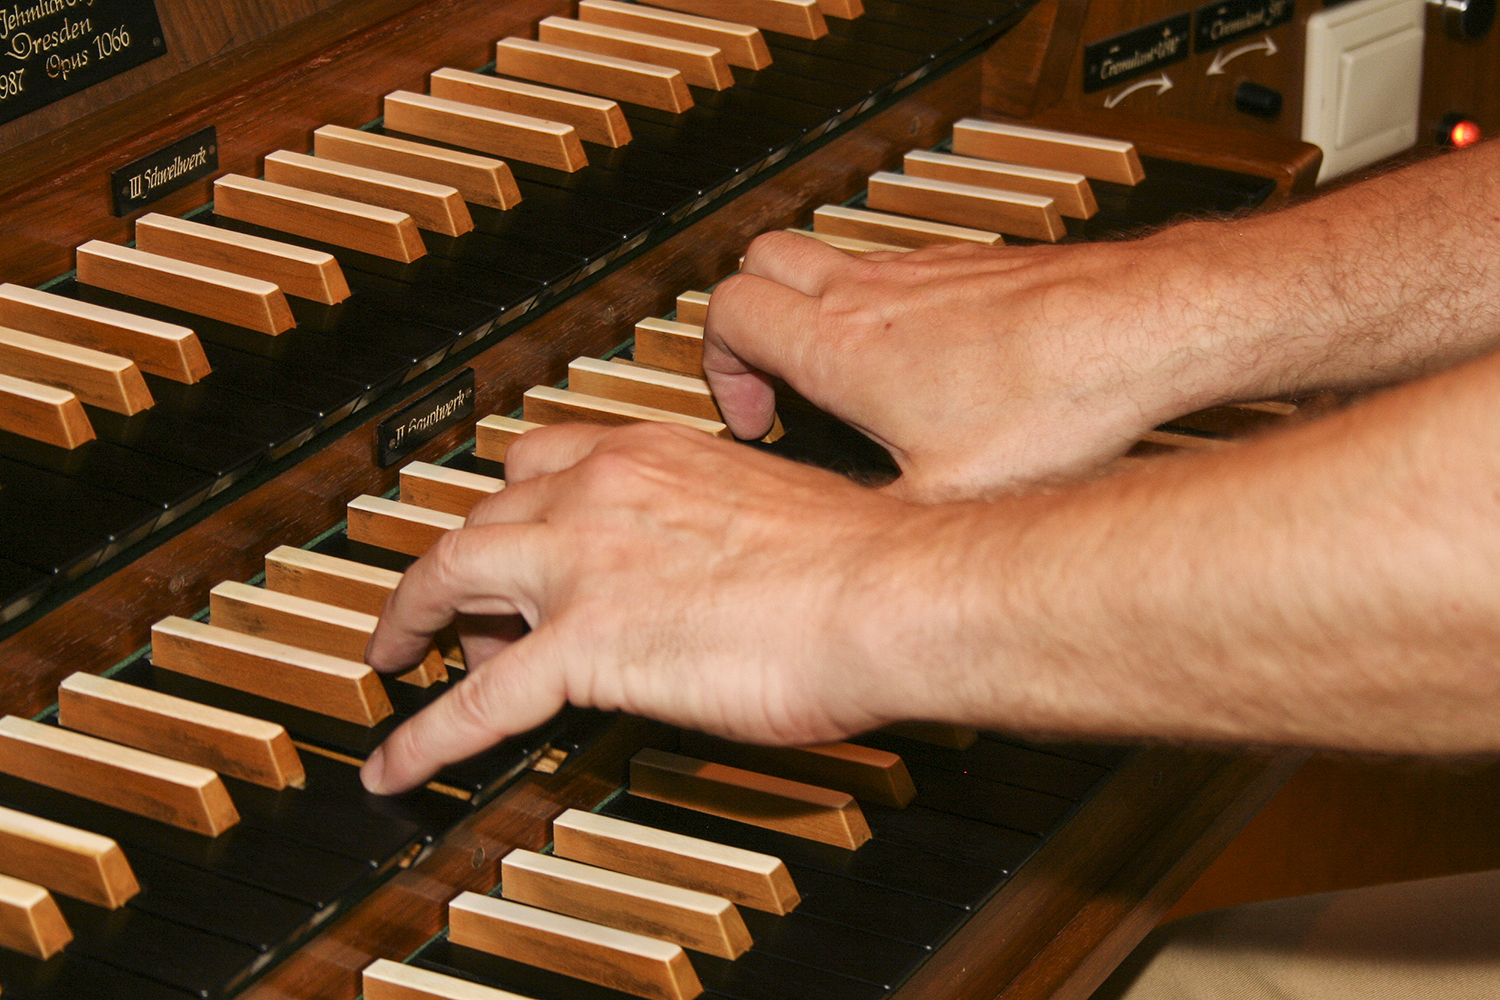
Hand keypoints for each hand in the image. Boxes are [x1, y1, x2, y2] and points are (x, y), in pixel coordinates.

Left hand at [360, 422, 925, 794]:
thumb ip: (710, 524)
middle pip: (485, 514)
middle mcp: (602, 491)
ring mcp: (583, 565)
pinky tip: (398, 763)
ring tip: (395, 654)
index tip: (505, 528)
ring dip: (413, 619)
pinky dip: (425, 734)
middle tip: (459, 609)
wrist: (886, 595)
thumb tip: (704, 564)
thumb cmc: (860, 558)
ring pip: (452, 577)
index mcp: (653, 452)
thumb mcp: (767, 509)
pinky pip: (478, 697)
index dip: (510, 503)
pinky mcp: (584, 645)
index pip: (543, 460)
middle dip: (462, 562)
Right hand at [704, 230, 1232, 500]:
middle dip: (748, 319)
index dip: (719, 367)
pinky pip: (892, 267)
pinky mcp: (967, 266)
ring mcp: (920, 271)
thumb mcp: (946, 499)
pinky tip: (925, 366)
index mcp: (843, 346)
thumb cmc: (1056, 400)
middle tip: (775, 379)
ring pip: (827, 256)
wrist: (1144, 329)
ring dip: (813, 309)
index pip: (727, 315)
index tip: (757, 415)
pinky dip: (878, 306)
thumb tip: (855, 562)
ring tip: (844, 378)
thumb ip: (880, 523)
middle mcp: (871, 294)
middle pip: (760, 260)